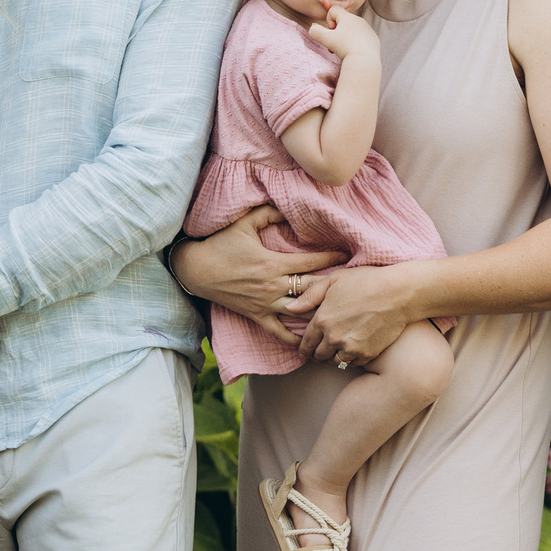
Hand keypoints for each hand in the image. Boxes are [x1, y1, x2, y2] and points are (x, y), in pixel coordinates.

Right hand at [166, 207, 343, 325]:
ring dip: (319, 313)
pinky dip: (295, 339)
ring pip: (300, 312)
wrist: (196, 269)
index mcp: (273, 263)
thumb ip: (268, 213)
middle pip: (311, 288)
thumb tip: (288, 207)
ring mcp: (265, 304)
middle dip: (333, 287)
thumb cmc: (220, 244)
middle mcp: (273, 286)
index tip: (349, 255)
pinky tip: (311, 343)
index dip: (332, 258)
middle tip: (354, 286)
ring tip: (339, 314)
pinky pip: (279, 333)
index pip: (311, 262)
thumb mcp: (244, 223)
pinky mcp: (257, 316)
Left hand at [298, 261, 413, 368]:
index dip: (303, 350)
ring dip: (333, 359)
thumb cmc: (366, 281)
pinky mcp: (368, 353)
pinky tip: (353, 351)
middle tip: (319, 353)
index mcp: (322, 320)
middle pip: (319, 356)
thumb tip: (289, 308)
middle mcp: (334, 337)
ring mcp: (351, 347)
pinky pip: (354, 363)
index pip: (306, 343)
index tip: (304, 353)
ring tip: (335, 353)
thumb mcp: (333, 280)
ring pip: (335, 362)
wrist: (398, 293)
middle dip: (317, 355)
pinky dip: (351, 360)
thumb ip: (309, 295)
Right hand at [305, 6, 380, 64]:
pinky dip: (356, 43)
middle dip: (336, 31)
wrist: (365, 61)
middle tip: (335, 44)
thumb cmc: (345, 48)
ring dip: (345, 38)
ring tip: (344, 50)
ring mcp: (367, 29)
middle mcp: (359, 20)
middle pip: (343, 21)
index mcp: (348, 17)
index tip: (332, 32)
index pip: (334, 10)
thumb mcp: (325, 39)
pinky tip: (355, 52)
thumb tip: (313, 27)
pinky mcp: (373, 38)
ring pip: (352, 30)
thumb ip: (315, 31)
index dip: (328, 20)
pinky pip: (362, 37)